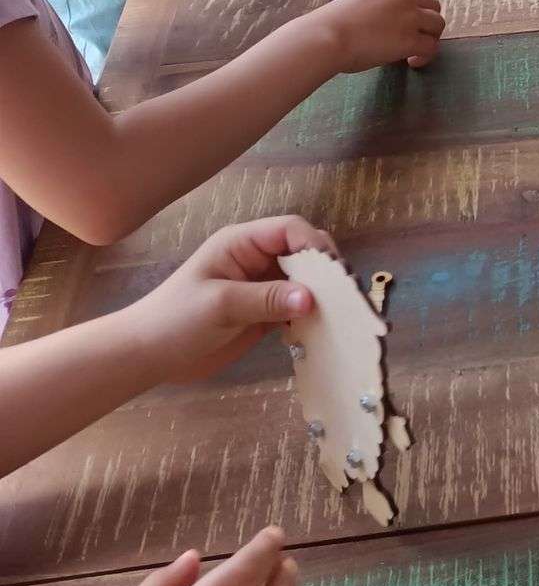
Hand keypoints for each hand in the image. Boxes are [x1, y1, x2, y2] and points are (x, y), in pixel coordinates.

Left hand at [123, 216, 334, 383]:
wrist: (148, 355)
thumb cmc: (175, 320)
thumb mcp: (221, 306)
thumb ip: (266, 299)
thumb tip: (311, 297)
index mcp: (242, 243)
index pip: (290, 230)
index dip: (314, 246)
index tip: (333, 275)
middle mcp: (256, 259)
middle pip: (303, 252)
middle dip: (324, 270)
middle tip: (343, 297)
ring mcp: (261, 285)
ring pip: (305, 280)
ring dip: (322, 294)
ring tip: (340, 315)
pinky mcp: (263, 312)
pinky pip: (296, 306)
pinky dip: (311, 315)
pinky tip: (321, 330)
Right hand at [313, 0, 444, 71]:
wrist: (326, 37)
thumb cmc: (330, 26)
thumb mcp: (356, 4)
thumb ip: (375, 10)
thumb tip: (381, 28)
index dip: (409, 13)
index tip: (398, 27)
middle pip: (432, 6)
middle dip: (427, 23)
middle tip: (417, 38)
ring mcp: (409, 16)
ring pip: (437, 24)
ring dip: (431, 38)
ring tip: (415, 52)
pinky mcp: (411, 39)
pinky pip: (431, 47)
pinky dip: (426, 56)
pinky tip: (412, 62)